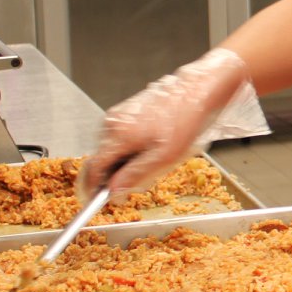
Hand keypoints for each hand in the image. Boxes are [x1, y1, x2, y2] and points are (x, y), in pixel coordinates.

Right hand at [80, 48, 250, 198]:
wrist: (198, 90)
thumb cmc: (186, 120)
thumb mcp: (164, 157)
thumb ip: (135, 175)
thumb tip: (113, 192)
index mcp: (118, 134)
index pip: (93, 169)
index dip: (94, 188)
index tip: (97, 201)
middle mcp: (112, 122)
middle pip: (102, 159)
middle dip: (114, 175)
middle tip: (138, 184)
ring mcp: (119, 114)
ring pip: (112, 148)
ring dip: (124, 162)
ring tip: (153, 160)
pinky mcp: (127, 111)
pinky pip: (120, 137)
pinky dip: (130, 149)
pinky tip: (153, 147)